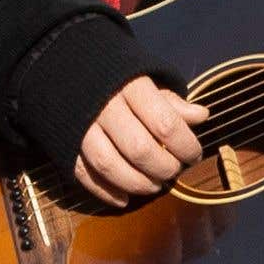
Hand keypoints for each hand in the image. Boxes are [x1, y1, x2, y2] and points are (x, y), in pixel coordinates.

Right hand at [72, 74, 205, 207]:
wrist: (61, 65)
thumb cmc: (114, 75)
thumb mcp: (144, 78)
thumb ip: (170, 101)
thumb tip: (202, 116)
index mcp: (129, 86)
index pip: (165, 123)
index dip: (185, 145)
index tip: (194, 155)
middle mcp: (104, 106)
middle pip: (139, 149)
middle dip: (163, 168)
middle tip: (174, 171)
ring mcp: (81, 126)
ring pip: (110, 165)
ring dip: (137, 183)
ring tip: (154, 186)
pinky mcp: (64, 142)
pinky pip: (83, 173)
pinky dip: (105, 191)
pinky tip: (124, 198)